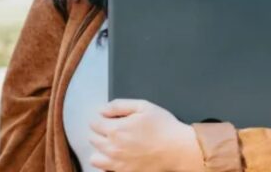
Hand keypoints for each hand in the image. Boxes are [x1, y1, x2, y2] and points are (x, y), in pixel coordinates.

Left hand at [89, 99, 203, 171]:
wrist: (178, 149)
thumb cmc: (164, 127)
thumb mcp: (144, 106)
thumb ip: (120, 105)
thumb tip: (102, 110)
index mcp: (116, 129)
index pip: (94, 123)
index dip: (103, 118)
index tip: (113, 118)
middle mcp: (111, 147)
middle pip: (93, 138)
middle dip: (102, 132)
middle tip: (118, 129)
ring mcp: (116, 163)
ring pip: (95, 156)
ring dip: (102, 149)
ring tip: (115, 144)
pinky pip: (104, 169)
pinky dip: (107, 163)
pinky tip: (118, 157)